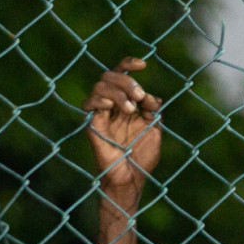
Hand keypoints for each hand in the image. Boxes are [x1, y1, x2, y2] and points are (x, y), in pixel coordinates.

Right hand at [82, 56, 161, 191]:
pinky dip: (100, 100)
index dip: (129, 64)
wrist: (131, 178)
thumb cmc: (142, 157)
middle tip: (139, 97)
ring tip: (130, 109)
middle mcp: (112, 105)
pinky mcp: (92, 124)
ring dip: (117, 92)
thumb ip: (153, 111)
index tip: (143, 64)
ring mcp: (101, 114)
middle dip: (127, 81)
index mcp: (126, 103)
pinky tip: (111, 108)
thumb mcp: (154, 130)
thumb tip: (151, 97)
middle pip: (110, 76)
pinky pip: (89, 103)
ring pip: (100, 86)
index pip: (121, 74)